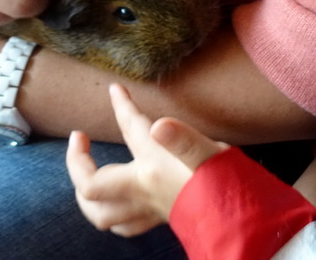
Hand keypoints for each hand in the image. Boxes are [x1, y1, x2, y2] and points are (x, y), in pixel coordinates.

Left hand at [67, 84, 228, 236]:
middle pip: (92, 186)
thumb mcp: (206, 153)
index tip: (114, 89)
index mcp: (152, 168)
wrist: (238, 219)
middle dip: (77, 163)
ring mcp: (149, 210)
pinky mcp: (160, 219)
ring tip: (85, 179)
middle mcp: (143, 191)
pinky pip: (124, 226)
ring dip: (86, 196)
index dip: (121, 105)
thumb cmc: (224, 183)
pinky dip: (111, 215)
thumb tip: (159, 124)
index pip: (129, 129)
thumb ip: (182, 138)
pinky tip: (117, 206)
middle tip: (79, 141)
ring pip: (101, 215)